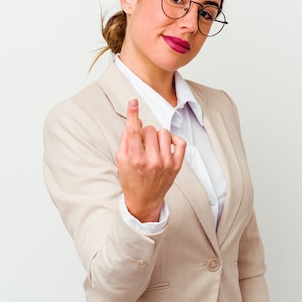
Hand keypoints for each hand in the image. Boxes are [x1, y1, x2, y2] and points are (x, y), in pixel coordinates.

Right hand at [116, 98, 186, 221]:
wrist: (144, 200)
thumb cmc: (131, 179)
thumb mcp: (121, 161)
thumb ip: (126, 140)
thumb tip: (135, 121)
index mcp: (135, 159)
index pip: (133, 131)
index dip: (132, 113)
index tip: (133, 101)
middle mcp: (152, 161)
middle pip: (149, 129)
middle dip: (144, 133)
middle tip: (142, 144)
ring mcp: (166, 163)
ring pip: (164, 132)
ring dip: (157, 136)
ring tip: (153, 146)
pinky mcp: (177, 165)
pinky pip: (180, 141)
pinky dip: (173, 140)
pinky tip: (166, 145)